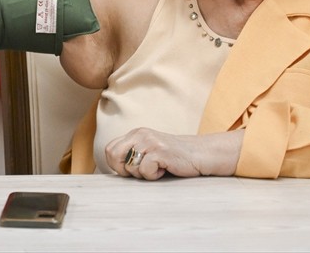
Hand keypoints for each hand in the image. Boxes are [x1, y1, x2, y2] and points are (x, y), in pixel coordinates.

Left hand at [107, 128, 242, 179]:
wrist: (200, 154)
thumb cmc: (174, 158)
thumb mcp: (149, 151)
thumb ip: (132, 154)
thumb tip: (114, 169)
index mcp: (135, 133)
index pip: (109, 149)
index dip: (115, 164)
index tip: (129, 171)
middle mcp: (140, 134)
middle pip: (113, 155)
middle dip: (123, 170)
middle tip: (141, 172)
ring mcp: (150, 141)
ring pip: (129, 165)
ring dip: (142, 174)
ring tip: (157, 168)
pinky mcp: (160, 151)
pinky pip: (145, 170)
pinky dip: (154, 175)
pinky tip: (165, 169)